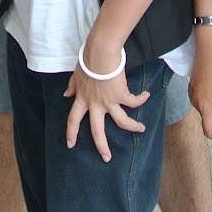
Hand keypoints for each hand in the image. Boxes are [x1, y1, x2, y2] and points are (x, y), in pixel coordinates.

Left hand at [65, 42, 148, 161]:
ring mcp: (109, 101)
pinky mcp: (122, 95)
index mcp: (82, 99)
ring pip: (121, 122)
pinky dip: (141, 98)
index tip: (70, 145)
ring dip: (133, 126)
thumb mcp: (76, 75)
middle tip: (106, 158)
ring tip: (141, 129)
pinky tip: (146, 96)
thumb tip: (65, 95)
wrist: (100, 53)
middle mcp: (95, 104)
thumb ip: (72, 86)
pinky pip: (134, 101)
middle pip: (97, 130)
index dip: (71, 133)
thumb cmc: (87, 61)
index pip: (73, 120)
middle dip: (102, 146)